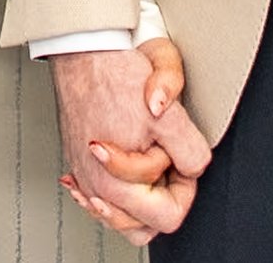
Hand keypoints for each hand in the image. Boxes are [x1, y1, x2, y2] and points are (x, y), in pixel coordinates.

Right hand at [50, 38, 211, 244]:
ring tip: (147, 158)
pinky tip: (123, 159)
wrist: (82, 48)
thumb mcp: (170, 109)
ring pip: (123, 216)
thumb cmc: (117, 71)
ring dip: (140, 195)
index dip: (186, 186)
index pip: (170, 216)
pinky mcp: (79, 164)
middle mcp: (98, 186)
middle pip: (145, 225)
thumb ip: (190, 147)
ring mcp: (86, 177)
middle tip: (167, 159)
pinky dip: (118, 184)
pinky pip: (102, 197)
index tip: (182, 158)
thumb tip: (193, 167)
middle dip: (162, 194)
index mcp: (120, 182)